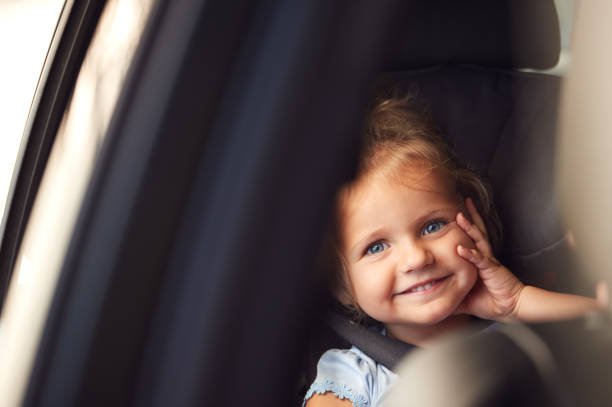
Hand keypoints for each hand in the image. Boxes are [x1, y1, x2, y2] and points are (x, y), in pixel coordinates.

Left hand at [454, 198, 523, 319]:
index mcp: (480, 260)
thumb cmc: (491, 302)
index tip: (453, 215)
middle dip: (469, 217)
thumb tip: (433, 299)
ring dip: (469, 228)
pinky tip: (461, 248)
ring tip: (460, 216)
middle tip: (460, 203)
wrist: (511, 308)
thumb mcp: (466, 298)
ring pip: (479, 240)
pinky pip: (481, 260)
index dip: (465, 227)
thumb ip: (451, 295)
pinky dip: (471, 254)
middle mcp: (485, 257)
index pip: (471, 239)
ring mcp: (489, 261)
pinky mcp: (492, 270)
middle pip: (477, 232)